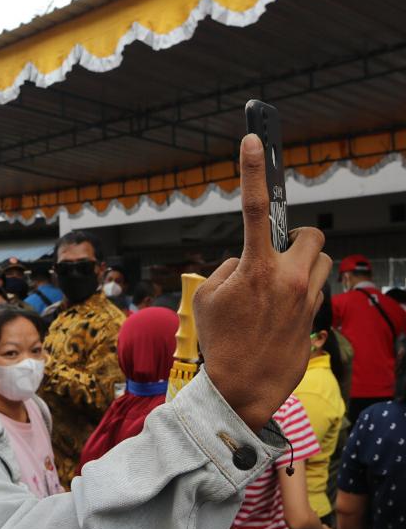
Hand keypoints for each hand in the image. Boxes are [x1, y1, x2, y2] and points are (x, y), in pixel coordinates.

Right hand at [194, 134, 330, 429]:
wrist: (242, 388)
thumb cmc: (218, 342)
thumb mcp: (207, 296)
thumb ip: (229, 268)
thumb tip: (246, 262)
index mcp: (256, 268)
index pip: (254, 207)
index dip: (251, 170)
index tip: (251, 141)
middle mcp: (289, 278)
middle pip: (309, 233)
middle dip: (294, 236)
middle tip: (276, 250)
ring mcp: (307, 299)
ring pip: (321, 261)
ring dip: (303, 263)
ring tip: (277, 284)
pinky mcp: (315, 318)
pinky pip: (316, 291)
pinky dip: (300, 292)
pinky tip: (276, 315)